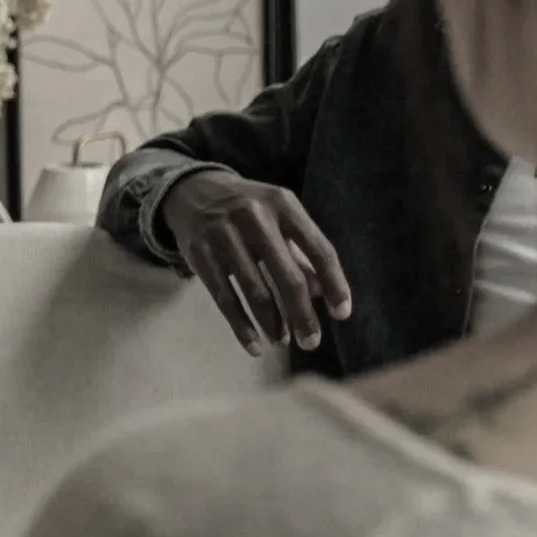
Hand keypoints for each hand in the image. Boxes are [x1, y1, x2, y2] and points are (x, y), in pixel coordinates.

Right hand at [161, 169, 352, 355]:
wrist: (194, 190)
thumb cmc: (249, 210)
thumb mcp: (279, 218)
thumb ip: (302, 252)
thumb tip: (323, 293)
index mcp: (284, 204)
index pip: (319, 249)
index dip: (335, 284)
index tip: (342, 314)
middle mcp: (255, 216)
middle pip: (288, 277)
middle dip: (302, 315)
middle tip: (312, 343)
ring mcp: (224, 235)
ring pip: (256, 292)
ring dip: (272, 324)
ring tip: (282, 341)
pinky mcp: (200, 254)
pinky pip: (225, 298)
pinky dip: (241, 326)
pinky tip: (254, 345)